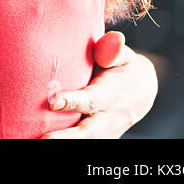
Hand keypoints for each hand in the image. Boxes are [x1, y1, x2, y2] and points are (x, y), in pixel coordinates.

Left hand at [43, 32, 158, 137]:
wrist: (142, 90)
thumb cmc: (122, 67)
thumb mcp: (123, 56)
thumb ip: (112, 50)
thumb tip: (115, 39)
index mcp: (111, 94)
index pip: (91, 100)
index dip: (73, 102)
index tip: (53, 101)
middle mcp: (108, 117)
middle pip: (88, 131)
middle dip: (68, 137)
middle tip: (45, 138)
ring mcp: (104, 131)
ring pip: (86, 141)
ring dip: (65, 143)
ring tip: (41, 142)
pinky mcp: (98, 137)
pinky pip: (84, 143)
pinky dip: (67, 144)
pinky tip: (42, 141)